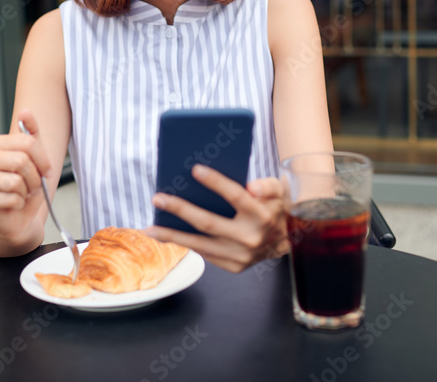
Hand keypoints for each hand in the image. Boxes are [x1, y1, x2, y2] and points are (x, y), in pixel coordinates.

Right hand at [0, 109, 51, 243]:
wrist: (16, 217)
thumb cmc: (25, 186)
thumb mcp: (34, 158)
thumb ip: (32, 134)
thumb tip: (25, 111)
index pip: (28, 142)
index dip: (43, 159)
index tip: (46, 170)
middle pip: (21, 161)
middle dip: (34, 178)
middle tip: (32, 186)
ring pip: (15, 181)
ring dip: (26, 192)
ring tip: (21, 194)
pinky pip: (9, 199)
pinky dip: (18, 204)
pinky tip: (11, 204)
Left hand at [146, 165, 289, 272]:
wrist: (287, 240)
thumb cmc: (275, 208)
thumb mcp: (279, 190)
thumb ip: (267, 185)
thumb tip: (250, 186)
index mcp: (261, 215)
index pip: (235, 196)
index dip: (216, 182)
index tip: (195, 170)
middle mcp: (250, 237)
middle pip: (208, 222)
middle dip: (180, 210)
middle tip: (158, 198)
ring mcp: (240, 256)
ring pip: (200, 244)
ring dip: (172, 236)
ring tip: (149, 228)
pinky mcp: (233, 267)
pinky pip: (204, 254)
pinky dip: (185, 245)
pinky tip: (167, 236)